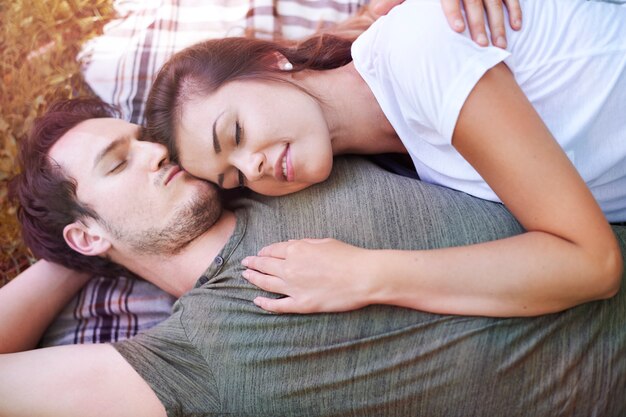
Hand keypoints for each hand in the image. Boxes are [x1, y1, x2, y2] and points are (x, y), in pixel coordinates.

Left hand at [241, 238, 373, 313]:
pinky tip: (257, 301)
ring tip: (246, 276)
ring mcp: (294, 287)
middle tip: (245, 263)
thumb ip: (305, 243)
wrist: (363, 277)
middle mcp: (290, 267)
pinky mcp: (301, 304)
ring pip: (266, 283)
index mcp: (296, 249)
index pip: (273, 250)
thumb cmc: (348, 256)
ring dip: (254, 279)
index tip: (259, 254)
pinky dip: (265, 303)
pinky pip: (278, 305)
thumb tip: (291, 245)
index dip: (264, 252)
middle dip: (253, 263)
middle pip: (265, 265)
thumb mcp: (325, 242)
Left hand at [369, 0, 521, 47]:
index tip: (458, 29)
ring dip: (499, 23)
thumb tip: (374, 13)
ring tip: (500, 46)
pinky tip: (517, 27)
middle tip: (481, 47)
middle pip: (476, 1)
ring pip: (496, 0)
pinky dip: (515, 9)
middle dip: (479, 23)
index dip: (454, 11)